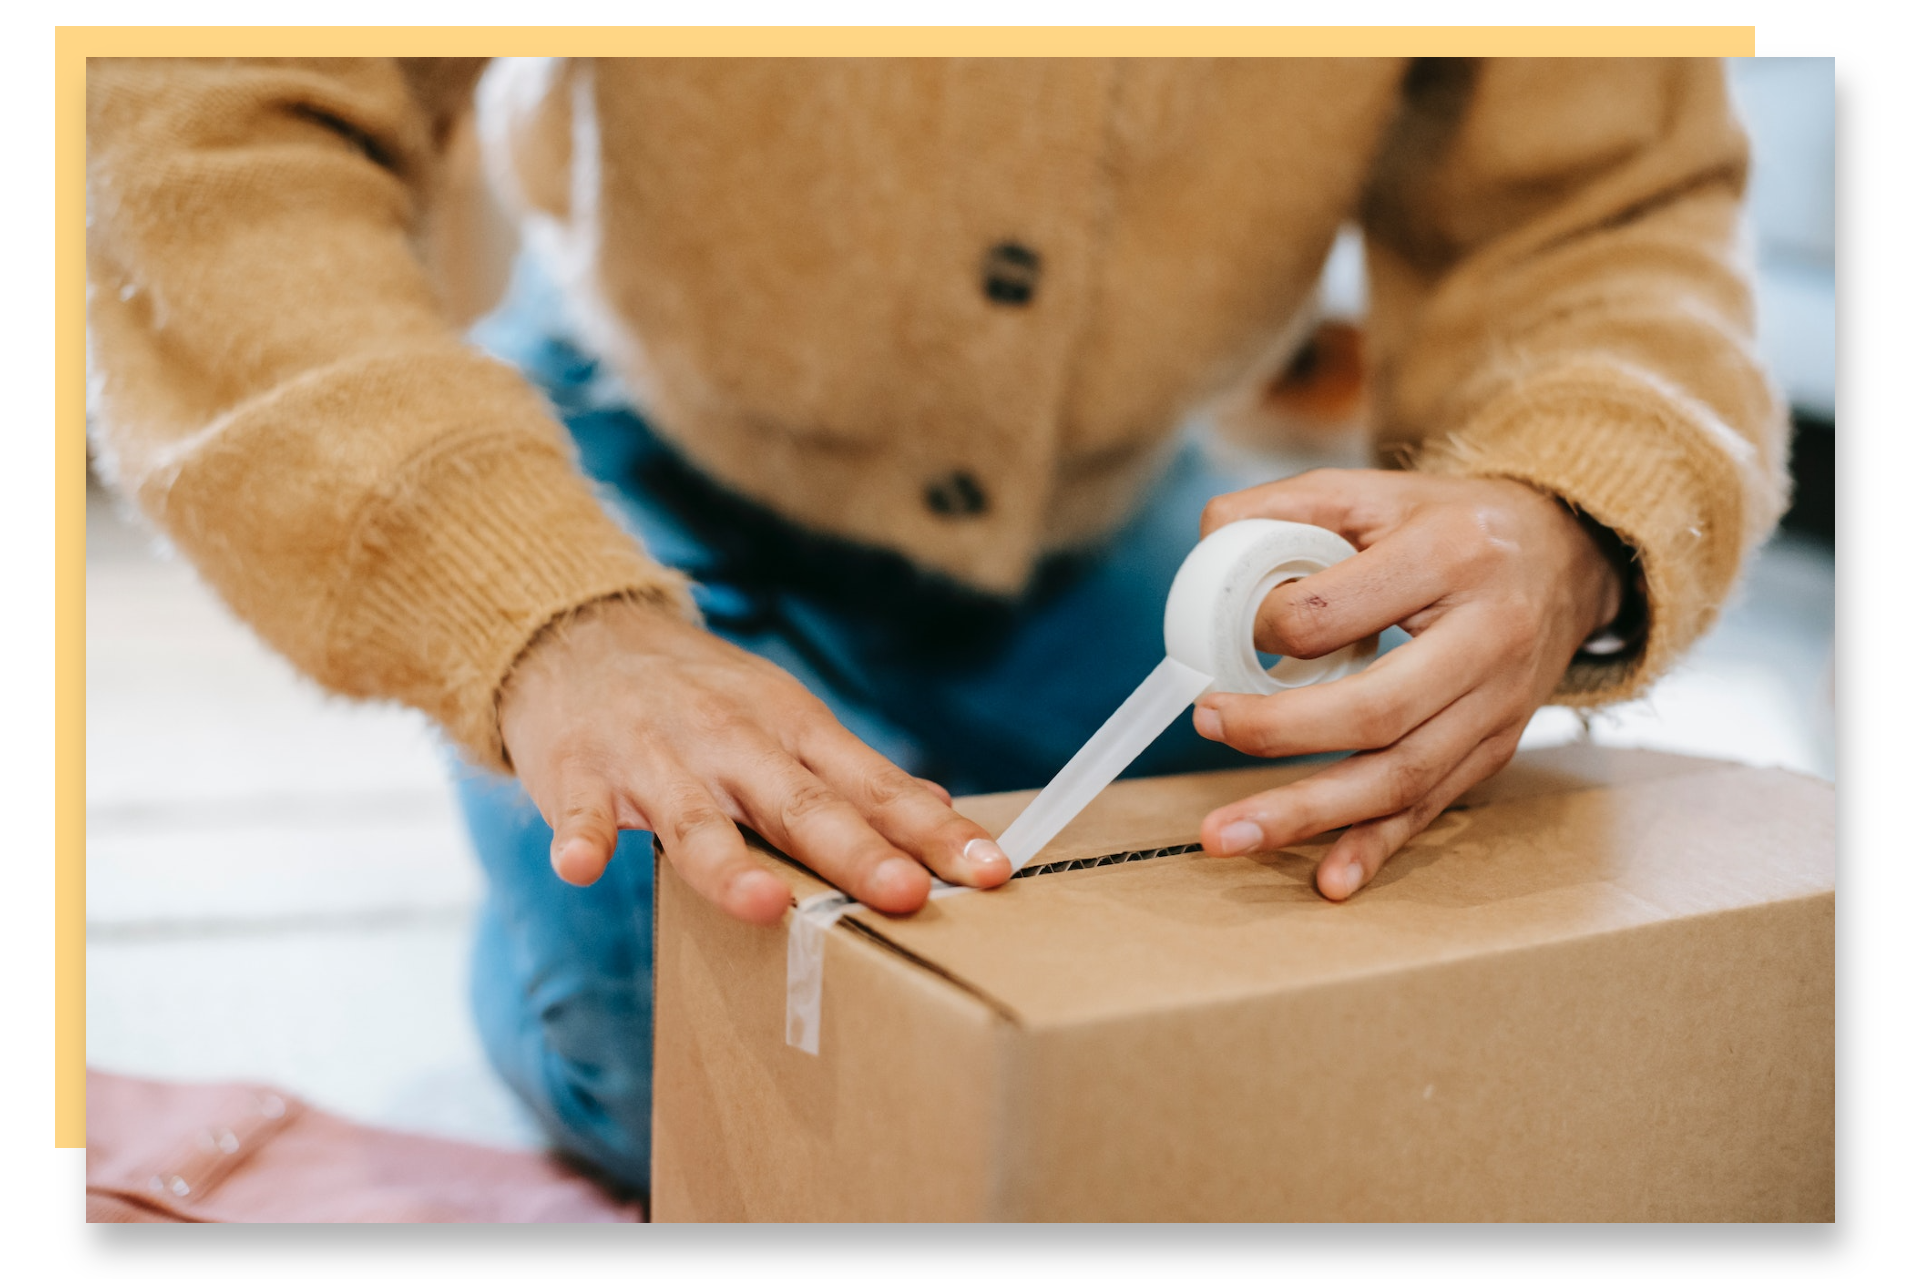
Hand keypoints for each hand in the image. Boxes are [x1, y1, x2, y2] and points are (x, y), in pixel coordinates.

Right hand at [498, 598, 1011, 923]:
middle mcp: (732, 740)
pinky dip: (579, 837)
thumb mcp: (783, 717)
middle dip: (854, 850)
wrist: (580, 635)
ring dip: (729, 862)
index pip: (875, 786)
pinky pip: (580, 810)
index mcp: (792, 730)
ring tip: (767, 906)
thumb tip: (934, 808)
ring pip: (695, 817)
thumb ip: (849, 773)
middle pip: (800, 803)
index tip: (989, 871)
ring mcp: (653, 755)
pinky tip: (581, 870)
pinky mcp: (578, 769)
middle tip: (906, 894)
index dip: (933, 830)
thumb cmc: (699, 695)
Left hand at [1191, 470, 1624, 900]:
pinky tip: (1329, 879)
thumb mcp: (1375, 492)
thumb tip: (1207, 540)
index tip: (1229, 634)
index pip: (1336, 612)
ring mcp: (1498, 706)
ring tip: (1227, 835)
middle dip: (1277, 732)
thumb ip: (1285, 506)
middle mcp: (1486, 638)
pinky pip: (1430, 810)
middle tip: (1206, 725)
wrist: (1565, 556)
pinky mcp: (1495, 749)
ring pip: (1400, 775)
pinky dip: (1376, 848)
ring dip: (1308, 813)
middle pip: (1375, 708)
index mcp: (1449, 557)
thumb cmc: (1450, 525)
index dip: (1268, 627)